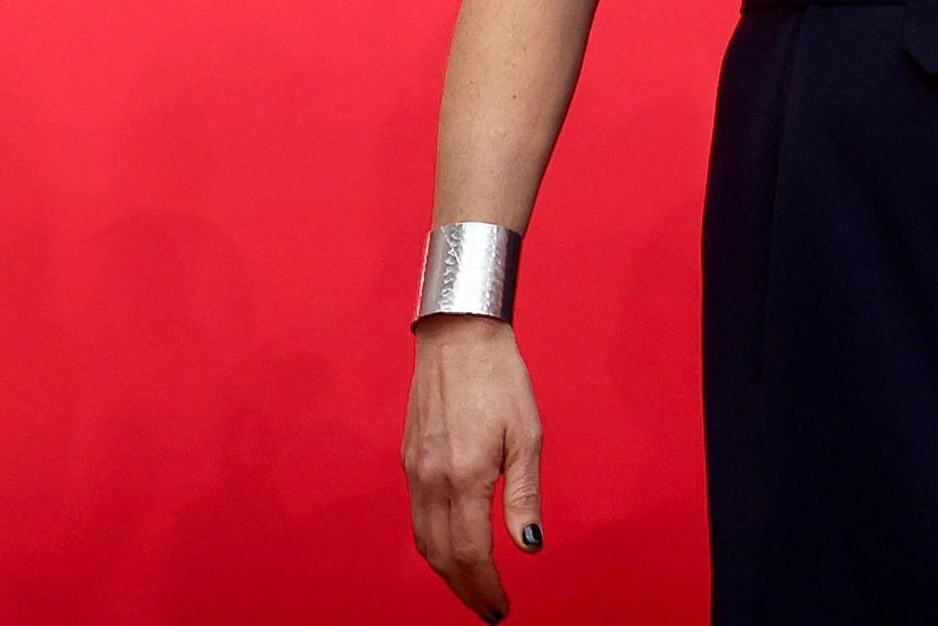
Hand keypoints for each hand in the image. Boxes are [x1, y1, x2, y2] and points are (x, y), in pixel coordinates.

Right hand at [404, 316, 543, 620]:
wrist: (458, 338)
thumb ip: (524, 496)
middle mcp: (432, 479)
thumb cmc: (500, 380)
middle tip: (489, 609)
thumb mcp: (528, 435)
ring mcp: (415, 471)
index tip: (500, 607)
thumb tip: (529, 545)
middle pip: (442, 556)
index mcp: (465, 476)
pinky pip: (417, 518)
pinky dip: (433, 544)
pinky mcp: (408, 462)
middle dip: (465, 589)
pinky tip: (452, 550)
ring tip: (473, 588)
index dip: (485, 586)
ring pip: (424, 541)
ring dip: (447, 573)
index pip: (471, 552)